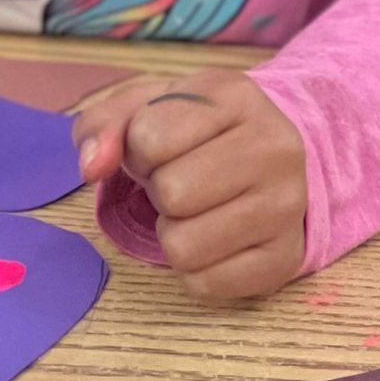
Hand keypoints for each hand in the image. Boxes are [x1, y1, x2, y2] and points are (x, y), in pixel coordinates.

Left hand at [74, 70, 307, 301]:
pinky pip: (206, 285)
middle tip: (181, 178)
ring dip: (173, 232)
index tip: (161, 146)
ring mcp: (288, 205)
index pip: (149, 139)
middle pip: (171, 194)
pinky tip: (214, 237)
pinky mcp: (286, 258)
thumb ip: (102, 125)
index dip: (138, 149)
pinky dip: (195, 268)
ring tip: (197, 207)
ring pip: (183, 247)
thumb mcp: (144, 106)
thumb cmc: (193, 129)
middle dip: (159, 190)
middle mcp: (274, 145)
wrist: (266, 156)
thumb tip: (91, 166)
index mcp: (234, 95)